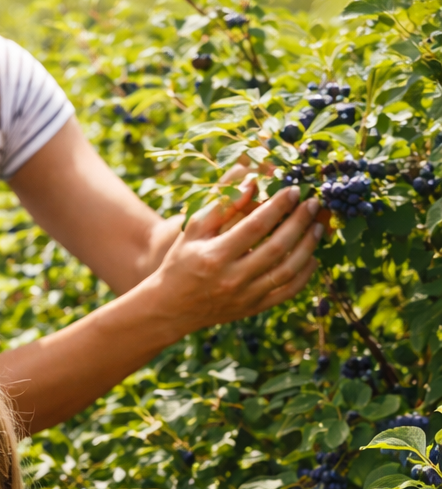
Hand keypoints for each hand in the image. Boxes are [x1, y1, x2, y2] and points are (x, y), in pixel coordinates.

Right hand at [150, 180, 321, 333]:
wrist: (171, 308)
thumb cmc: (181, 262)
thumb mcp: (193, 230)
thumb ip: (222, 204)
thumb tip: (251, 180)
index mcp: (214, 256)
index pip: (255, 226)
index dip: (278, 206)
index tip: (293, 190)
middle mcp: (232, 279)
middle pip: (277, 247)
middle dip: (300, 222)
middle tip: (313, 203)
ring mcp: (245, 297)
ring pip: (288, 271)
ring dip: (308, 246)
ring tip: (318, 226)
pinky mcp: (253, 309)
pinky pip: (287, 292)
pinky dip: (305, 274)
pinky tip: (312, 257)